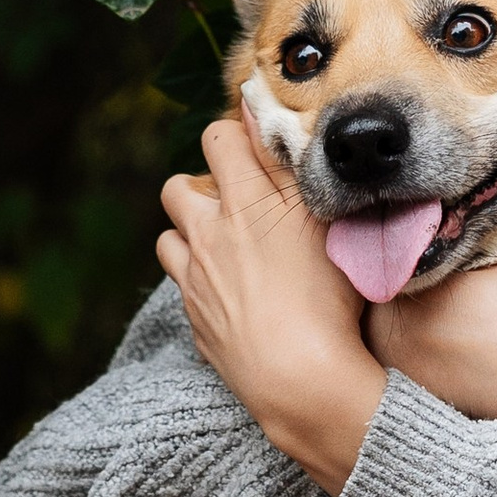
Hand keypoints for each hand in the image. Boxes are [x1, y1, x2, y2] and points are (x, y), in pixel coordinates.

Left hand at [157, 119, 384, 494]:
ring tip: (223, 247)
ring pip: (168, 239)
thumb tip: (268, 119)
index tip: (252, 143)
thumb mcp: (325, 220)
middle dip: (198, 185)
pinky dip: (198, 283)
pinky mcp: (195, 320)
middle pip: (177, 188)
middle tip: (233, 201)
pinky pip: (182, 289)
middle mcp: (209, 235)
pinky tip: (231, 294)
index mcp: (245, 202)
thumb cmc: (328, 297)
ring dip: (188, 235)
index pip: (218, 138)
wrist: (302, 377)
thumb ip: (293, 168)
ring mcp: (195, 279)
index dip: (233, 132)